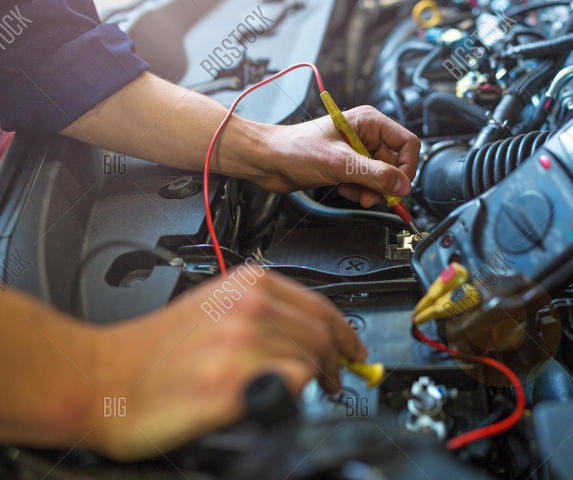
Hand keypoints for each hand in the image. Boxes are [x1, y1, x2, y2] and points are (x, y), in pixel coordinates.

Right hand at [89, 264, 364, 459]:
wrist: (104, 381)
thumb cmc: (151, 352)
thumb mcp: (212, 307)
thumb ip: (259, 311)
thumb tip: (303, 332)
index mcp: (246, 284)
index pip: (319, 304)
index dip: (344, 331)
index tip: (353, 347)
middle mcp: (249, 306)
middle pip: (322, 334)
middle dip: (338, 360)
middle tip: (339, 377)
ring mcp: (243, 343)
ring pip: (313, 360)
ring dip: (319, 380)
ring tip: (313, 392)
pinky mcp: (234, 382)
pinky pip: (293, 385)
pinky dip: (295, 394)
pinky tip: (279, 397)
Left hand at [244, 105, 420, 206]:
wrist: (268, 160)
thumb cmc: (295, 149)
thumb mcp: (340, 163)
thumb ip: (375, 175)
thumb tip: (402, 186)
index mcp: (369, 122)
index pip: (407, 144)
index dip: (407, 167)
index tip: (399, 187)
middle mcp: (366, 134)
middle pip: (395, 163)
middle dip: (385, 183)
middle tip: (372, 196)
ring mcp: (358, 150)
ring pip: (382, 176)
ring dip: (371, 189)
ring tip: (353, 192)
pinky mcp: (348, 165)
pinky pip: (367, 182)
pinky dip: (359, 191)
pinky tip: (343, 189)